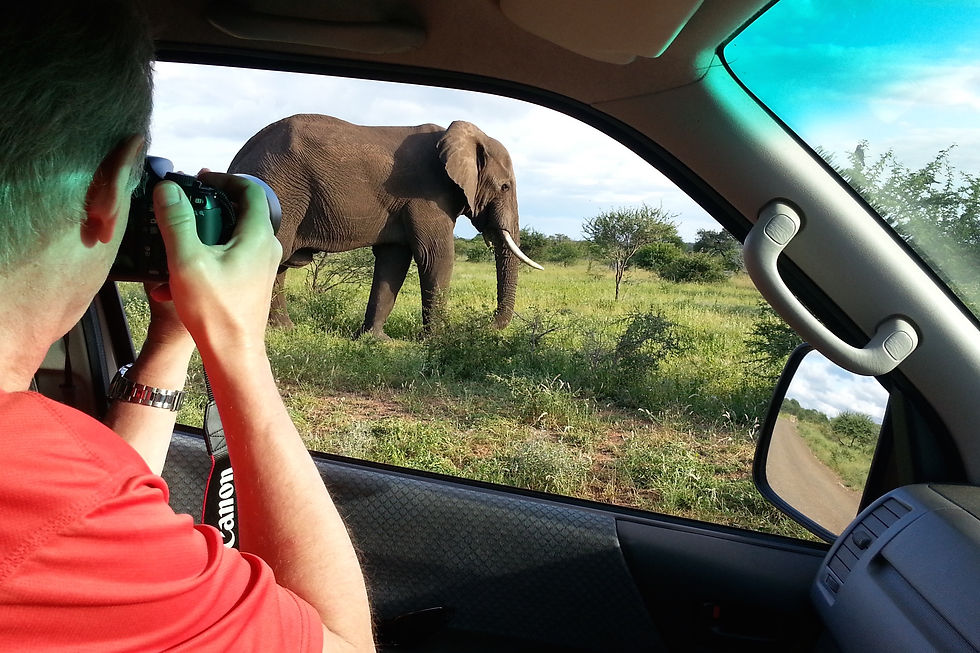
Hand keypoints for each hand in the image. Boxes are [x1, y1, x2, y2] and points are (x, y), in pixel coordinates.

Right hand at [151, 172, 281, 361]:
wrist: (233, 355)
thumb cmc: (215, 311)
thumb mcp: (187, 261)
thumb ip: (177, 221)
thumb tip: (167, 189)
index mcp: (258, 236)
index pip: (250, 190)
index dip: (224, 178)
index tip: (198, 179)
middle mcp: (267, 248)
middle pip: (239, 212)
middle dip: (207, 207)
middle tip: (181, 206)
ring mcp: (261, 267)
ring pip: (231, 238)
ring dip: (202, 237)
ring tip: (171, 246)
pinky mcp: (252, 283)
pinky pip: (229, 260)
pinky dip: (205, 260)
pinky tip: (174, 282)